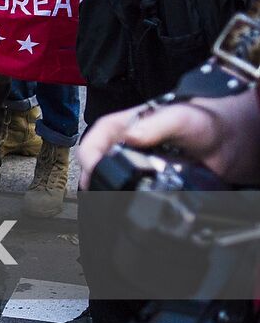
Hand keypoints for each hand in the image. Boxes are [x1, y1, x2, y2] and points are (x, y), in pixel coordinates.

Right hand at [79, 91, 259, 187]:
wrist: (233, 139)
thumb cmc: (205, 119)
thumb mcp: (179, 117)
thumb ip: (155, 124)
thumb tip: (130, 136)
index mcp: (122, 126)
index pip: (92, 143)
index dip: (89, 161)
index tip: (93, 177)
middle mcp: (124, 146)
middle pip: (96, 165)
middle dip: (95, 180)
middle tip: (101, 196)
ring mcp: (136, 164)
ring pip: (110, 180)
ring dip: (110, 191)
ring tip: (114, 202)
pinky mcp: (149, 181)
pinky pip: (131, 192)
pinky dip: (129, 199)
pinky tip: (133, 204)